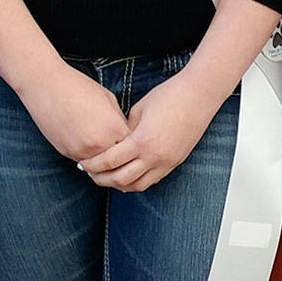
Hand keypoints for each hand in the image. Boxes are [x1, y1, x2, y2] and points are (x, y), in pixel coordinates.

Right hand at [18, 63, 130, 161]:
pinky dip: (90, 158)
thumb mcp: (108, 100)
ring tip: (106, 152)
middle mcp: (99, 144)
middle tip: (123, 154)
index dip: (134, 144)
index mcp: (114, 128)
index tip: (134, 140)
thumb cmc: (78, 87)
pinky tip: (89, 146)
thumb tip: (125, 134)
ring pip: (101, 167)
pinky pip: (85, 162)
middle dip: (121, 157)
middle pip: (119, 161)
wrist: (46, 85)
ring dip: (105, 162)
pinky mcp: (67, 153)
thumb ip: (118, 121)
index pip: (133, 147)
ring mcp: (82, 151)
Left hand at [79, 70, 221, 190]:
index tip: (83, 163)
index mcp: (141, 141)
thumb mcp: (139, 110)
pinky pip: (153, 179)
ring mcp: (167, 162)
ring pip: (138, 185)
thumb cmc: (169, 95)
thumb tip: (115, 143)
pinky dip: (138, 180)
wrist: (199, 95)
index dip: (93, 165)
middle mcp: (154, 156)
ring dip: (120, 184)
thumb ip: (125, 130)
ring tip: (109, 177)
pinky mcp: (175, 162)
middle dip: (102, 179)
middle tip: (91, 174)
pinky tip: (129, 174)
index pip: (109, 162)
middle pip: (121, 179)